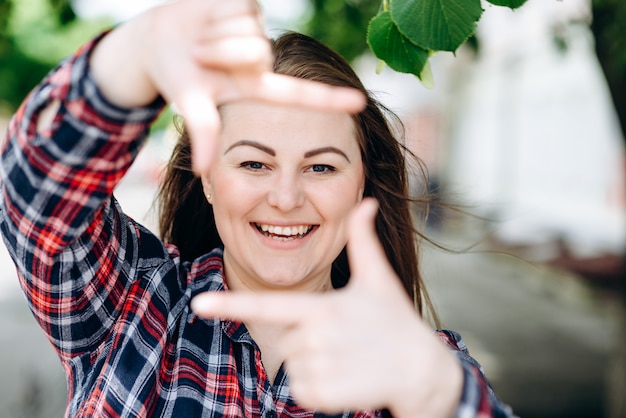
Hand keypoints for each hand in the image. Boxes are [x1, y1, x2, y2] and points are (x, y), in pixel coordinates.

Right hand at [90, 0, 364, 173]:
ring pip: (249, 31)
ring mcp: (258, 29)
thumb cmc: (177, 77)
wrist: (158, 39)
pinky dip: (215, 16)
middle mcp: (264, 58)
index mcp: (257, 86)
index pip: (300, 93)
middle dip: (220, 52)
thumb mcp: (192, 104)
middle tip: (198, 56)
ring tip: (200, 41)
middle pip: (256, 52)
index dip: (329, 100)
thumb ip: (203, 133)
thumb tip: (203, 171)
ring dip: (215, 36)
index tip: (360, 104)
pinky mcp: (249, 4)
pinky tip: (208, 18)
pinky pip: (241, 9)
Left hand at [191, 199, 462, 416]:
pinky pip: (300, 391)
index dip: (230, 305)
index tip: (198, 305)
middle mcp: (315, 338)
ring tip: (349, 358)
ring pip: (292, 366)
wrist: (422, 370)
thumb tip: (367, 203)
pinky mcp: (323, 396)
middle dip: (310, 340)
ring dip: (314, 365)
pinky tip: (348, 378)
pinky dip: (319, 389)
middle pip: (287, 340)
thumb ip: (363, 241)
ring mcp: (319, 369)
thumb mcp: (378, 279)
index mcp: (321, 308)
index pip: (267, 306)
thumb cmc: (396, 320)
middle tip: (346, 339)